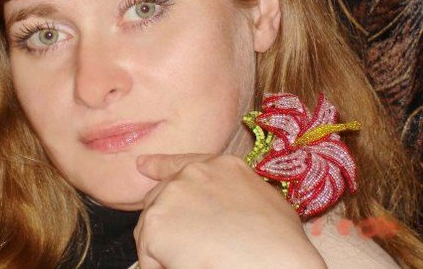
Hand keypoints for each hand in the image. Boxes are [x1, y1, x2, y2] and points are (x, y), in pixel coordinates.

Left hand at [134, 154, 326, 268]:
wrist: (275, 260)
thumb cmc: (280, 241)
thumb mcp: (261, 200)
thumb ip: (230, 193)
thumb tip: (218, 209)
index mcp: (221, 166)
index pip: (180, 163)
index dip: (158, 165)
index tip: (142, 165)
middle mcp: (193, 173)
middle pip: (160, 197)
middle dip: (166, 222)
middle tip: (183, 246)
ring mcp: (172, 194)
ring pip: (151, 227)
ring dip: (164, 248)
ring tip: (195, 260)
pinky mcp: (156, 221)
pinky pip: (147, 252)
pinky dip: (160, 265)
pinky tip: (184, 267)